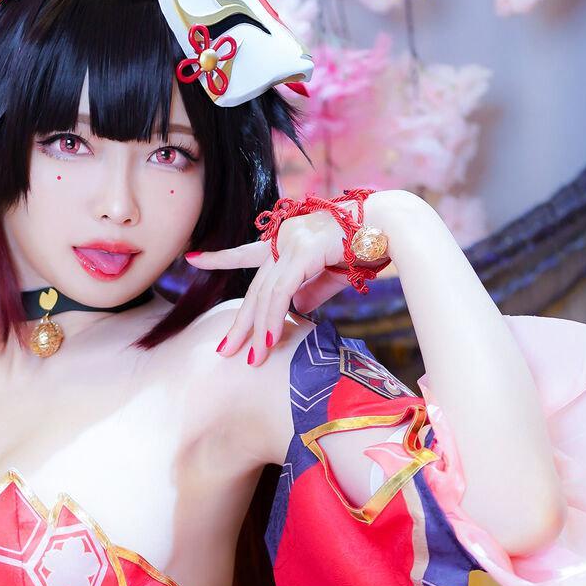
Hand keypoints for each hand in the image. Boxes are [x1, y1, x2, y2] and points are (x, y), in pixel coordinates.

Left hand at [187, 196, 390, 364]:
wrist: (391, 227)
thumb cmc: (365, 247)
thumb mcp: (330, 276)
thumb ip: (308, 293)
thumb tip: (295, 313)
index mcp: (287, 240)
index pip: (246, 252)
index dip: (220, 257)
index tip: (193, 258)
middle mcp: (284, 237)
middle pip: (254, 287)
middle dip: (240, 322)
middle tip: (225, 350)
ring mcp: (292, 242)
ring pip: (264, 293)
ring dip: (257, 329)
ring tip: (252, 358)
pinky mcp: (303, 251)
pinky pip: (281, 291)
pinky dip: (272, 318)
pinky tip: (266, 340)